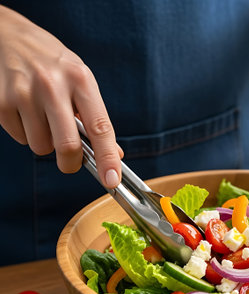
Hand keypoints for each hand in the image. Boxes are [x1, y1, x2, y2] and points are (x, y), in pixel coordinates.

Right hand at [0, 6, 122, 186]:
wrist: (8, 35)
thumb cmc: (53, 64)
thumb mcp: (81, 81)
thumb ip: (96, 118)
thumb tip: (115, 154)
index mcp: (80, 80)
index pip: (100, 128)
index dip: (108, 158)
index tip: (111, 180)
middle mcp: (52, 86)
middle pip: (67, 146)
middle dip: (71, 164)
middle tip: (71, 161)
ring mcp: (23, 94)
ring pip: (41, 147)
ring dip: (46, 143)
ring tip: (43, 117)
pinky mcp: (0, 102)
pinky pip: (21, 139)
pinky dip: (26, 134)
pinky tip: (26, 111)